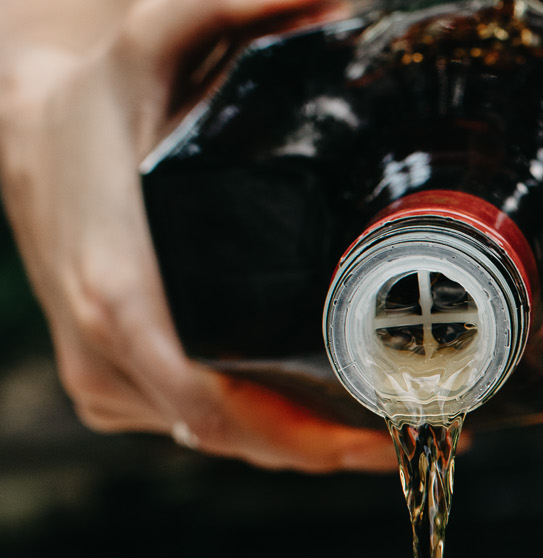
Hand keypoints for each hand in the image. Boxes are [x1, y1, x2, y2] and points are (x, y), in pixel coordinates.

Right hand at [0, 0, 390, 471]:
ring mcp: (104, 375)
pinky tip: (326, 419)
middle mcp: (108, 352)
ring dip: (302, 445)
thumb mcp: (160, 34)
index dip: (304, 441)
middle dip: (327, 446)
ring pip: (218, 441)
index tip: (384, 434)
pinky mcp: (108, 382)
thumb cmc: (94, 90)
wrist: (23, 119)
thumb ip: (246, 7)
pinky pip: (196, 428)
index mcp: (121, 297)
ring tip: (393, 423)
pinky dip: (261, 432)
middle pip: (234, 440)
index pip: (218, 411)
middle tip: (420, 424)